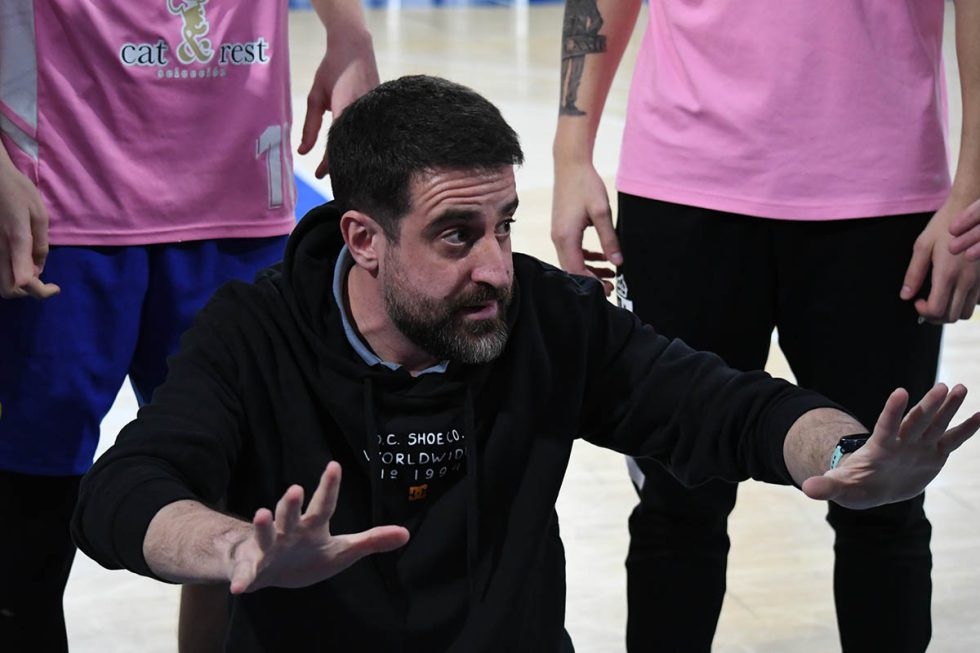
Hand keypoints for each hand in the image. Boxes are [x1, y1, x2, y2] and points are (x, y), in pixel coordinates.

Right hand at [0, 161, 58, 298]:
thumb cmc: (18, 191)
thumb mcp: (39, 214)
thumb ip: (40, 244)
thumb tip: (39, 269)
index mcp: (16, 240)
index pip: (24, 281)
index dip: (41, 292)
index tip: (54, 286)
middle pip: (8, 290)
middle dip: (28, 292)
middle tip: (41, 279)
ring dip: (17, 284)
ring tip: (31, 267)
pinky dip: (9, 272)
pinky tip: (20, 259)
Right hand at [228, 462, 408, 593]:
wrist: (268, 570)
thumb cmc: (308, 555)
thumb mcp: (342, 551)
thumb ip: (371, 541)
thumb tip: (406, 534)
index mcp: (312, 527)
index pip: (323, 505)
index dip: (329, 487)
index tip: (334, 465)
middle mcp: (288, 531)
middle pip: (291, 514)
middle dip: (292, 502)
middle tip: (296, 488)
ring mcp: (268, 548)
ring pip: (265, 534)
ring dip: (263, 525)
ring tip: (261, 513)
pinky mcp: (252, 568)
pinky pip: (245, 573)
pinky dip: (242, 578)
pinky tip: (240, 588)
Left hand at [296, 33, 379, 178]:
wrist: (355, 46)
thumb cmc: (332, 69)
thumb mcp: (315, 96)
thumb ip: (310, 126)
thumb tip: (302, 152)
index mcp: (345, 110)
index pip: (336, 145)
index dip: (327, 164)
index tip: (318, 175)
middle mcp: (363, 113)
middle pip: (353, 148)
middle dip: (340, 164)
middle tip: (328, 177)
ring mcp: (374, 111)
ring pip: (363, 142)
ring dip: (352, 154)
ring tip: (340, 167)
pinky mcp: (380, 109)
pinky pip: (370, 132)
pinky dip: (361, 142)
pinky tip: (354, 150)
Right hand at [551, 160, 620, 294]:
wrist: (570, 164)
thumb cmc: (585, 185)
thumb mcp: (601, 212)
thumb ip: (609, 239)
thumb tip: (618, 262)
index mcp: (565, 237)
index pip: (576, 270)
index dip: (591, 283)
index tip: (609, 290)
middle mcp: (558, 238)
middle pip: (572, 269)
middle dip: (591, 280)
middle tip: (612, 287)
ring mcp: (558, 234)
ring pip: (572, 261)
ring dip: (589, 270)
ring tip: (610, 274)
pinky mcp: (562, 229)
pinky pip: (572, 251)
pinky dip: (586, 258)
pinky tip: (602, 257)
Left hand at [802, 384, 979, 508]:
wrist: (870, 487)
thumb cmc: (853, 484)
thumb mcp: (839, 488)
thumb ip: (826, 487)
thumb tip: (808, 489)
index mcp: (880, 448)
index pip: (886, 426)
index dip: (892, 411)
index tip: (900, 391)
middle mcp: (901, 442)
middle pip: (916, 421)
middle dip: (929, 405)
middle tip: (943, 386)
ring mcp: (918, 447)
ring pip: (936, 425)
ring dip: (948, 408)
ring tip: (961, 388)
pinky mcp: (933, 455)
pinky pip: (951, 441)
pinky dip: (966, 430)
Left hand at [901, 197, 979, 321]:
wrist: (970, 209)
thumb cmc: (943, 226)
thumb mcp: (922, 246)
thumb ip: (913, 274)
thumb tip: (905, 295)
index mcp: (947, 274)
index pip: (937, 310)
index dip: (924, 312)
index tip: (917, 301)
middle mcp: (966, 281)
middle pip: (951, 316)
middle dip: (935, 316)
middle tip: (925, 304)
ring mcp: (979, 280)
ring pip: (966, 312)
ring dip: (950, 311)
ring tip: (939, 299)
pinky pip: (976, 301)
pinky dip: (964, 303)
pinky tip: (954, 291)